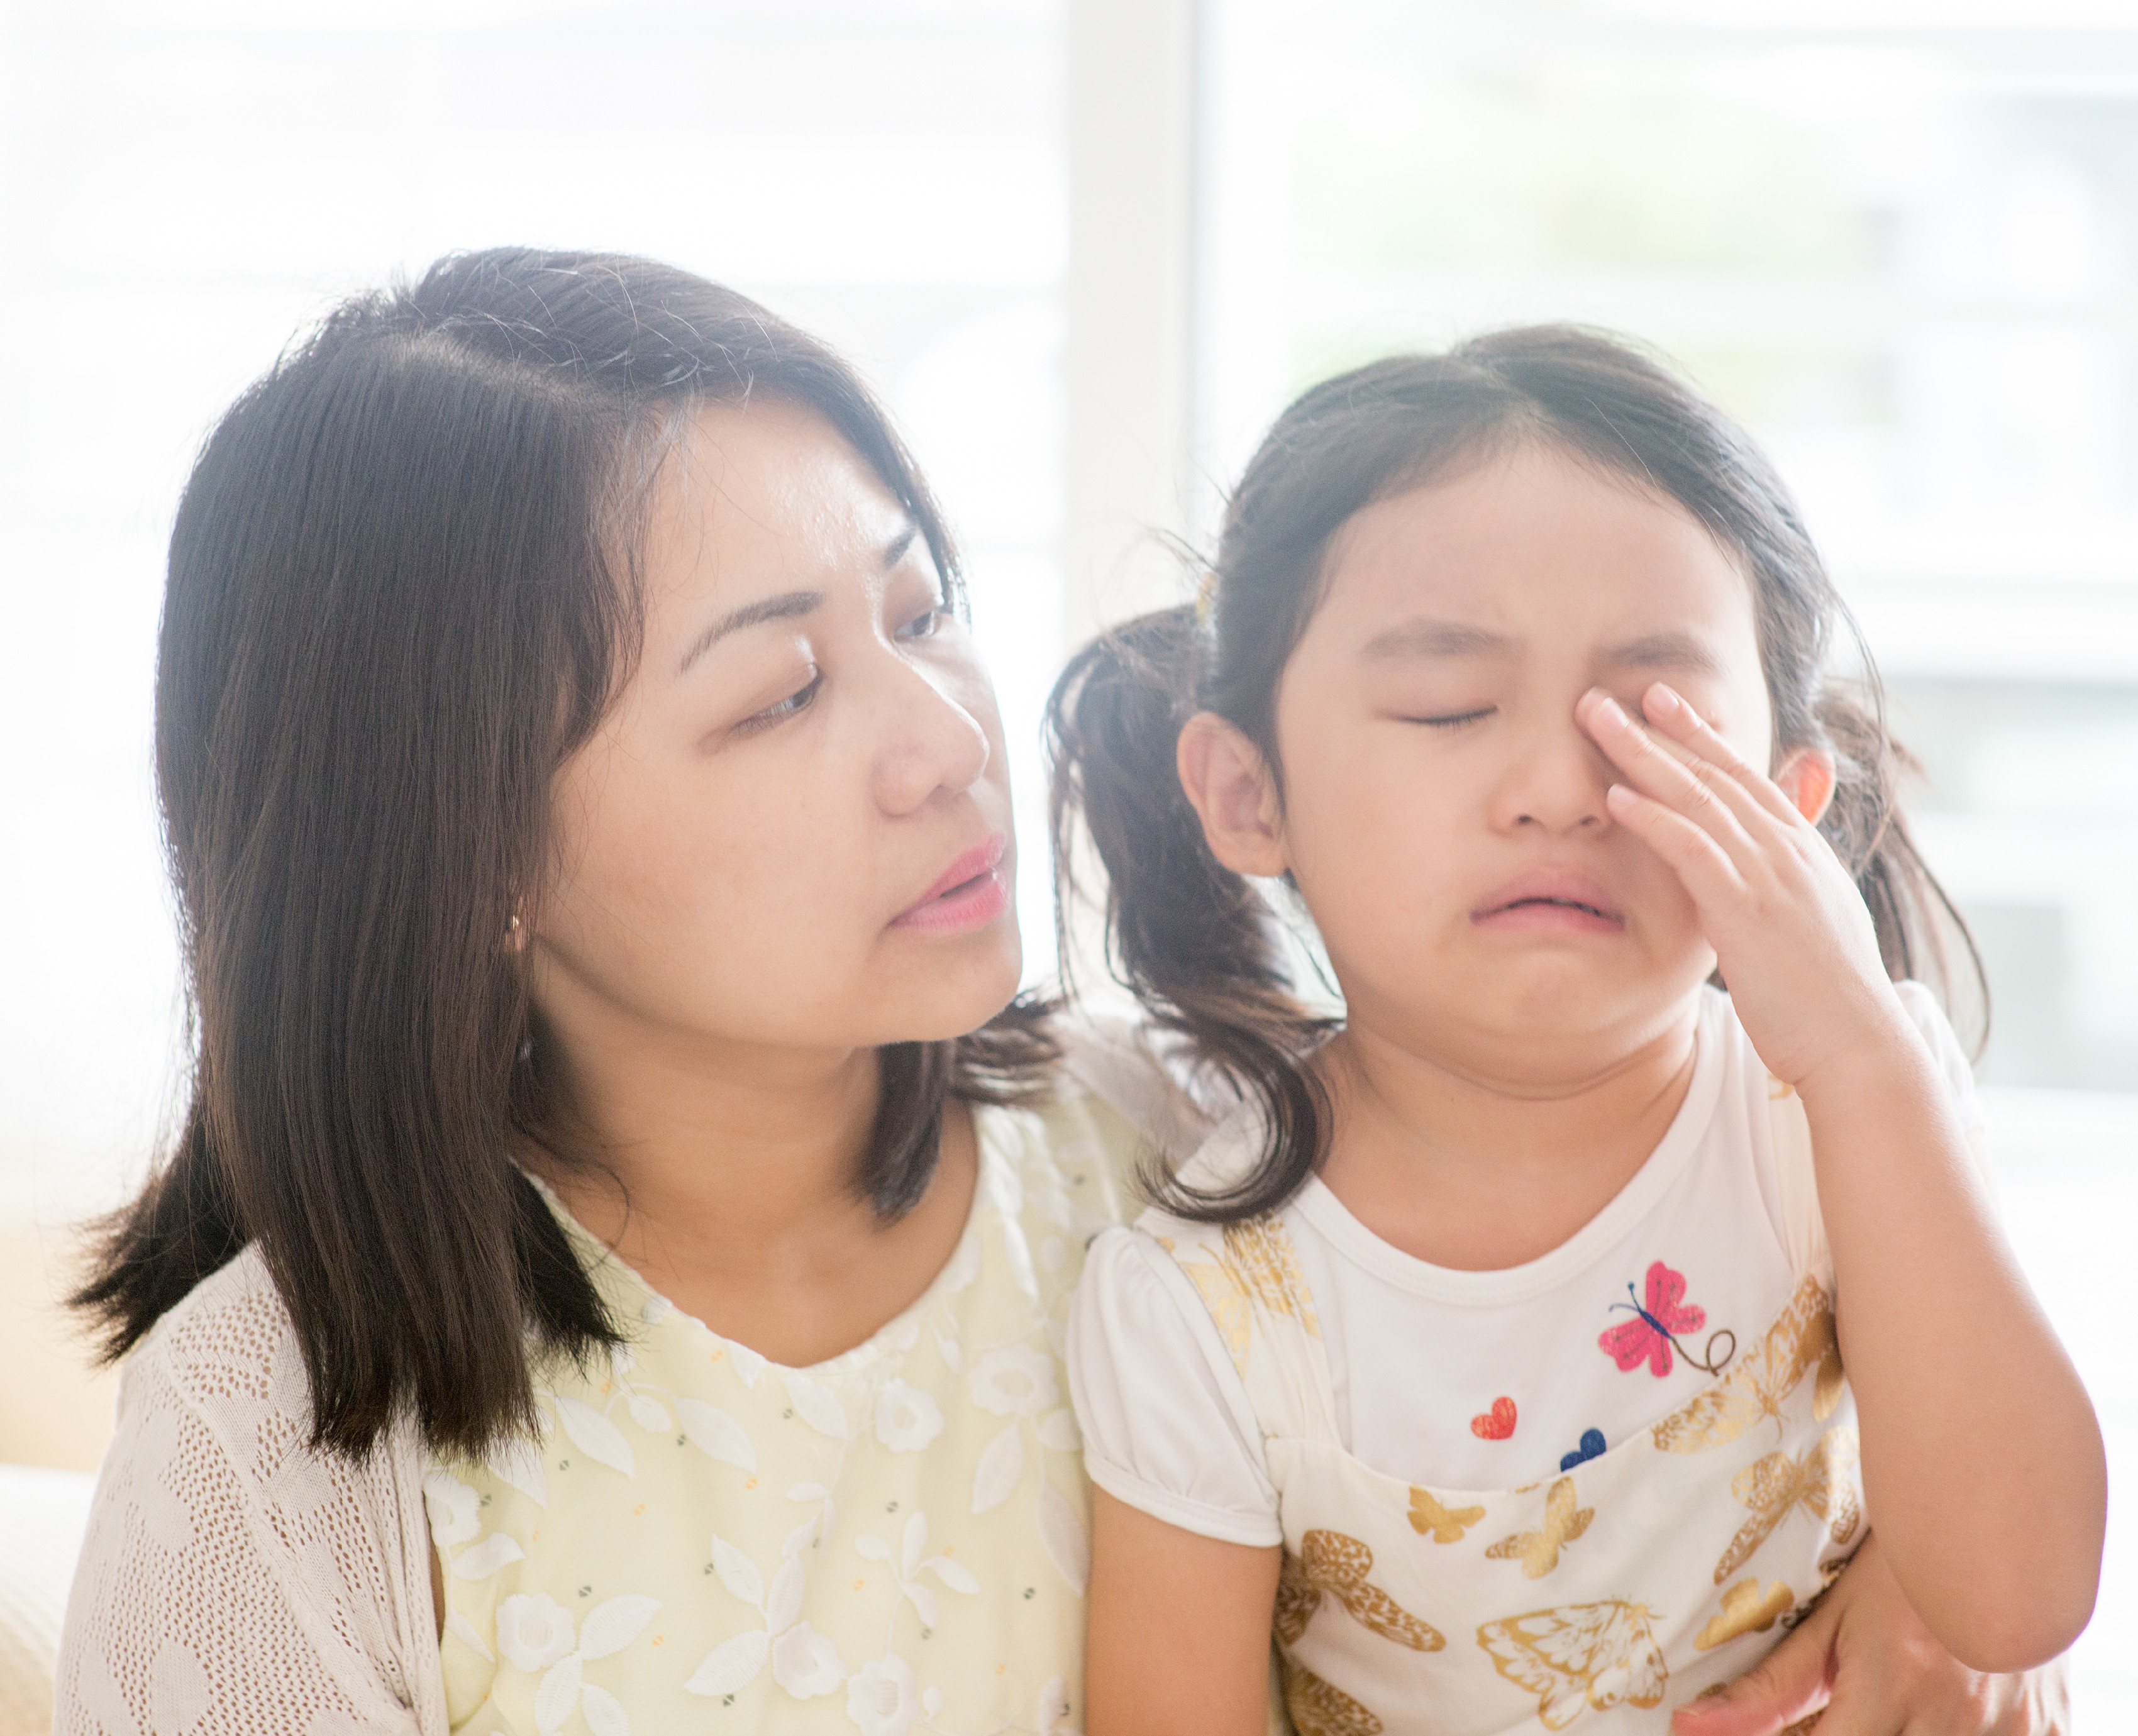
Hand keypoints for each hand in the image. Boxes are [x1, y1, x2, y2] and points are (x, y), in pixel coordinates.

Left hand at [1578, 682, 1901, 1091]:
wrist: (1858, 1044)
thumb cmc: (1828, 994)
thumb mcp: (1814, 918)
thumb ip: (1791, 872)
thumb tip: (1779, 850)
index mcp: (1802, 850)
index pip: (1744, 776)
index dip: (1700, 735)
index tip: (1660, 699)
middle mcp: (1787, 852)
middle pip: (1713, 774)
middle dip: (1658, 729)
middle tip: (1606, 693)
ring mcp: (1769, 878)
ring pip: (1698, 799)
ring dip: (1641, 756)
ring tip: (1594, 722)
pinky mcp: (1747, 913)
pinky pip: (1694, 852)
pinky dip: (1654, 820)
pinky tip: (1616, 798)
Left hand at [1671, 1532, 2070, 1735]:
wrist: (1996, 1524)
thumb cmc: (1900, 1568)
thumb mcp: (1829, 1621)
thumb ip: (1766, 1688)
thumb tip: (1687, 1729)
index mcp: (1891, 1684)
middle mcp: (1954, 1715)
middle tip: (1838, 1717)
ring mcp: (2009, 1728)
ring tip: (1885, 1709)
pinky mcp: (2051, 1730)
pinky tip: (1943, 1718)